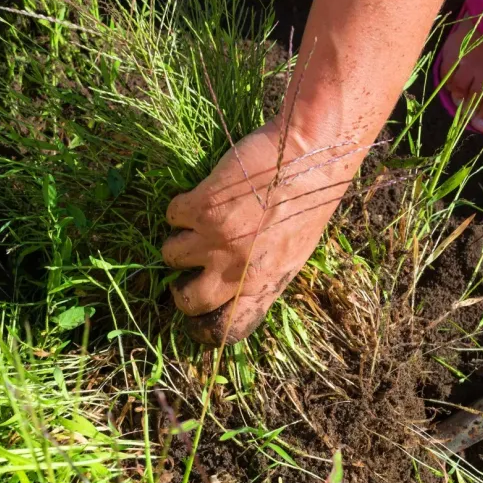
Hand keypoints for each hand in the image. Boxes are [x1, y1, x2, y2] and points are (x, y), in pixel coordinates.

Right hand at [163, 120, 363, 344]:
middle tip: (185, 271)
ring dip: (178, 240)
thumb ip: (262, 273)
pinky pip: (172, 216)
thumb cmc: (310, 201)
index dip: (206, 327)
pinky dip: (181, 207)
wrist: (310, 155)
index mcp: (264, 284)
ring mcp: (216, 239)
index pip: (228, 327)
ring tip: (194, 225)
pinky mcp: (202, 208)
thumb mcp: (295, 252)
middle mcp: (236, 270)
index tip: (198, 317)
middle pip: (189, 301)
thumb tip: (236, 285)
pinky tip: (199, 196)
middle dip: (181, 289)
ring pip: (171, 255)